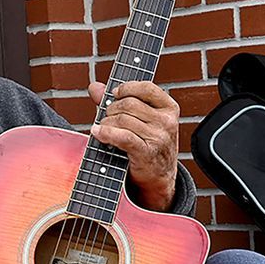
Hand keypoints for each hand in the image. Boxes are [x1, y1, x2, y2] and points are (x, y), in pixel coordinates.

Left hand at [89, 79, 179, 210]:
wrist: (158, 176)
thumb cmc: (148, 144)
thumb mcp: (141, 120)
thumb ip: (119, 101)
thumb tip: (95, 87)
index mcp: (169, 108)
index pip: (147, 88)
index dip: (127, 88)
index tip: (115, 94)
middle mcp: (167, 122)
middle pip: (130, 103)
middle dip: (112, 108)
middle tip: (107, 117)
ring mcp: (159, 137)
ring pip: (123, 119)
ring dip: (107, 122)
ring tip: (104, 128)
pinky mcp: (147, 152)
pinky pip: (122, 136)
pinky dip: (106, 133)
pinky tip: (97, 132)